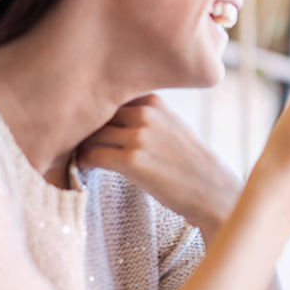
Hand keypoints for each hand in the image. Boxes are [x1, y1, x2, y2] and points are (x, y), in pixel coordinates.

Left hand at [76, 94, 240, 241]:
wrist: (214, 193)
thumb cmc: (190, 164)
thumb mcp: (172, 126)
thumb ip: (145, 115)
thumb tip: (105, 116)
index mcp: (155, 101)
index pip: (108, 96)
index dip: (94, 111)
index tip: (85, 123)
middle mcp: (146, 113)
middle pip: (96, 115)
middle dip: (84, 129)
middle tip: (75, 144)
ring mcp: (139, 136)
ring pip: (90, 135)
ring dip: (80, 147)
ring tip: (80, 158)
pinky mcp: (133, 161)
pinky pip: (91, 156)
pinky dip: (83, 164)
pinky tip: (86, 171)